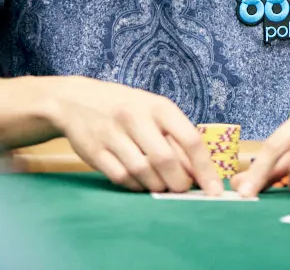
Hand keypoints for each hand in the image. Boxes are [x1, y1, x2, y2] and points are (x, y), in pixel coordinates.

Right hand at [52, 77, 222, 194]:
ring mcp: (112, 134)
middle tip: (181, 189)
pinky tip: (138, 181)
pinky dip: (135, 186)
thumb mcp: (153, 111)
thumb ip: (175, 137)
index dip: (204, 168)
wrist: (76, 100)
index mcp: (157, 106)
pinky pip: (122, 178)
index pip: (189, 139)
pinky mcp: (94, 151)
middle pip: (165, 160)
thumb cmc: (125, 107)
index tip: (213, 189)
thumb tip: (198, 173)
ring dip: (156, 185)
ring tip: (159, 184)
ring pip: (143, 172)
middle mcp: (135, 117)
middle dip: (178, 183)